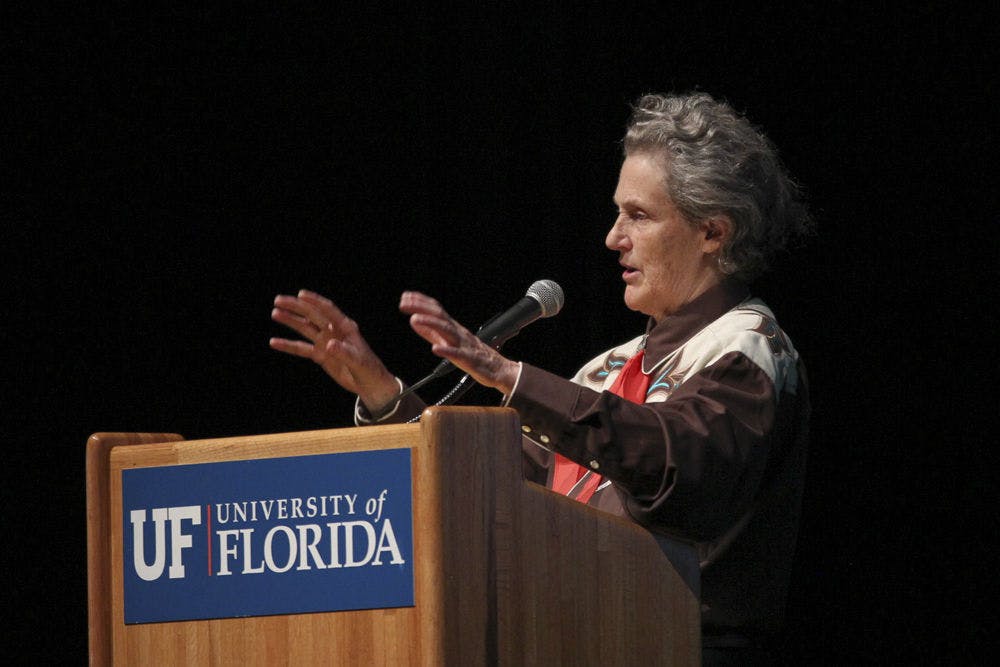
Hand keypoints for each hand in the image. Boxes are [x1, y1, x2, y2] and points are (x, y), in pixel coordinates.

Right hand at [270, 290, 400, 412]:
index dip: (315, 301)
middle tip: (278, 300)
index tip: (300, 295)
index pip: (328, 310)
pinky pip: (302, 349)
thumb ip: (344, 353)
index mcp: (346, 328)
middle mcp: (334, 332)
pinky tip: (274, 342)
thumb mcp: (358, 362)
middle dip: (296, 307)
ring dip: (291, 321)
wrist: (370, 384)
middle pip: (313, 316)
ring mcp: (326, 343)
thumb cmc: (369, 370)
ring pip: (305, 329)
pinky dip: (289, 345)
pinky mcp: (321, 355)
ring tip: (275, 313)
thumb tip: (329, 344)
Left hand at [399, 291, 519, 394]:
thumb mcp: (447, 341)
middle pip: (440, 316)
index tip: (405, 297)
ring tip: (415, 319)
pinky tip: (435, 348)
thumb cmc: (472, 355)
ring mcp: (464, 345)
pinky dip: (446, 350)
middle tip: (404, 303)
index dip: (421, 302)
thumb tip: (414, 321)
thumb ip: (430, 332)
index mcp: (453, 328)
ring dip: (431, 323)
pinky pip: (458, 355)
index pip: (436, 310)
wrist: (497, 369)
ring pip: (447, 331)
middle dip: (422, 308)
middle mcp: (458, 333)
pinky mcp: (469, 360)